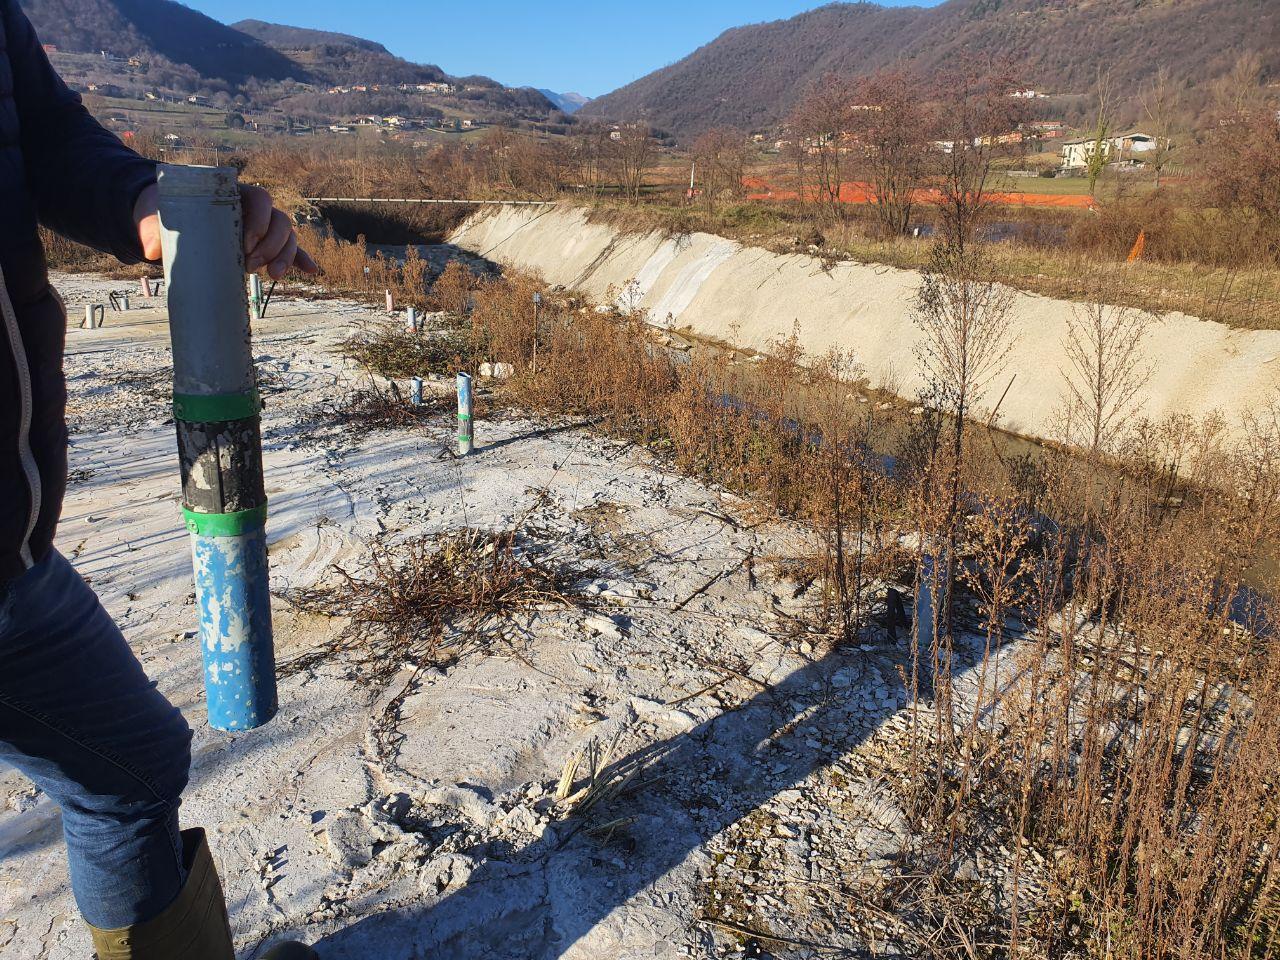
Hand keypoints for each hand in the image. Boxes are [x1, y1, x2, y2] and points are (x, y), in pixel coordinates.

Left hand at [133, 182, 317, 279]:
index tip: (245, 243)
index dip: (259, 221)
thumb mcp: (154, 214)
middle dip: (272, 244)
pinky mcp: (261, 246)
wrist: (165, 222)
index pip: (260, 199)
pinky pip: (289, 251)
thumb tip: (151, 251)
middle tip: (250, 265)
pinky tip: (311, 270)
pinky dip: (300, 259)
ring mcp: (260, 228)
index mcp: (233, 193)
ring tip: (272, 276)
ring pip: (287, 237)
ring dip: (286, 256)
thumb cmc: (162, 212)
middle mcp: (252, 209)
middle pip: (280, 220)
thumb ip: (151, 226)